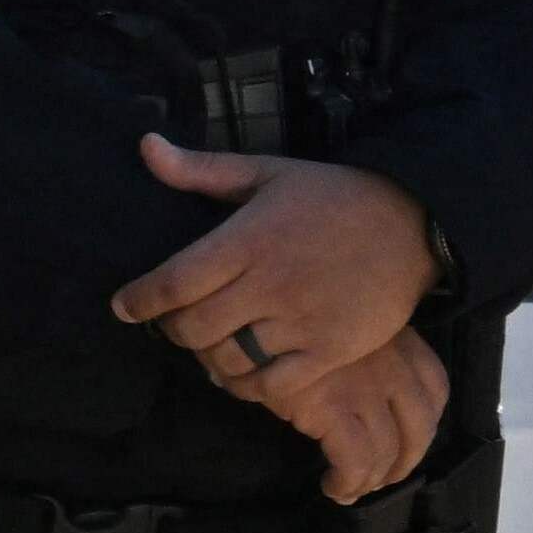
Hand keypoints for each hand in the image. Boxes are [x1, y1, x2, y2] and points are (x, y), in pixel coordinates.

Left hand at [111, 143, 436, 395]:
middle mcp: (269, 283)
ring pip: (232, 358)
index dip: (140, 300)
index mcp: (245, 240)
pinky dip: (250, 387)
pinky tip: (243, 376)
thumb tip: (145, 146)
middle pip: (195, 326)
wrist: (410, 223)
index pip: (174, 280)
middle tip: (170, 327)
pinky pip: (277, 385)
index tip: (122, 307)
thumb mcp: (265, 172)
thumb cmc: (330, 196)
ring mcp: (302, 320)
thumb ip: (201, 169)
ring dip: (209, 360)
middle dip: (172, 331)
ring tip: (205, 350)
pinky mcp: (333, 349)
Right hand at [252, 328, 450, 508]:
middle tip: (383, 475)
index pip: (433, 383)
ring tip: (351, 488)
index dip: (427, 417)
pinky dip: (348, 483)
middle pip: (421, 425)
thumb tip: (340, 380)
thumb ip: (343, 344)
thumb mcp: (324, 319)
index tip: (407, 433)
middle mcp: (388, 364)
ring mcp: (363, 389)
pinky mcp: (333, 411)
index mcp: (390, 337)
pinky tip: (333, 487)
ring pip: (388, 452)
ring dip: (373, 479)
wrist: (235, 310)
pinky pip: (355, 463)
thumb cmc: (271, 313)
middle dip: (406, 458)